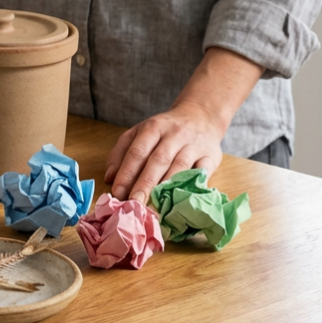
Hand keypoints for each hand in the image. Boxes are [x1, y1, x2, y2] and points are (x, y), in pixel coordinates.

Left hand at [105, 100, 223, 203]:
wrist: (201, 116)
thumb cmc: (164, 130)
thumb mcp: (139, 132)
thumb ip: (121, 152)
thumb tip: (109, 178)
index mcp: (153, 128)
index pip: (137, 152)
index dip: (126, 173)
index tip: (117, 193)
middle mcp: (174, 135)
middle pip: (158, 160)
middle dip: (145, 184)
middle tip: (134, 203)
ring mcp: (194, 145)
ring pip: (180, 167)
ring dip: (166, 188)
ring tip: (154, 206)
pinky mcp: (211, 156)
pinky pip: (202, 172)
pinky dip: (192, 187)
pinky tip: (181, 201)